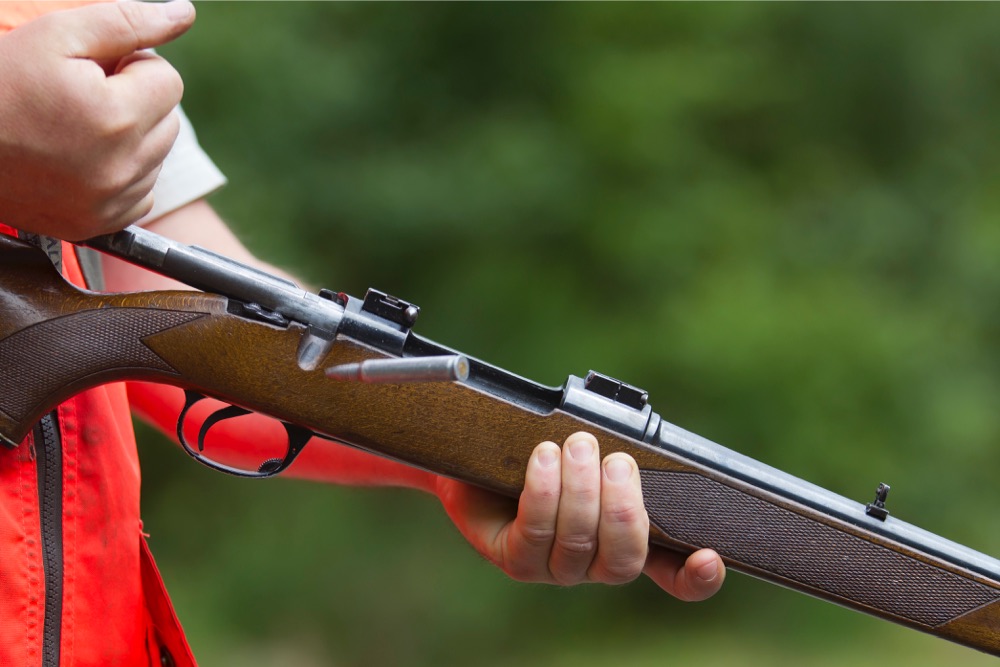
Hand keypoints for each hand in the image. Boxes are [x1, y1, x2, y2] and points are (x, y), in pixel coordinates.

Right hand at [0, 1, 195, 239]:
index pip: (168, 80)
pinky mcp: (100, 224)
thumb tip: (183, 15)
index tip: (93, 69)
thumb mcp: (55, 35)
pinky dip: (120, 173)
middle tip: (80, 96)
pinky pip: (140, 193)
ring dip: (129, 136)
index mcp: (116, 117)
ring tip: (74, 126)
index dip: (131, 66)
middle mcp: (121, 167)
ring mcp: (111, 202)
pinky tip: (79, 158)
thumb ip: (125, 21)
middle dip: (134, 101)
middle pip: (167, 120)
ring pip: (156, 156)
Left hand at [437, 432, 724, 599]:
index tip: (709, 556)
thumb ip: (618, 453)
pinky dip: (544, 491)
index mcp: (625, 540)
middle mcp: (595, 564)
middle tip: (616, 459)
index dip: (695, 576)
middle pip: (626, 556)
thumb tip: (637, 444)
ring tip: (577, 445)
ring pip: (580, 541)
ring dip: (581, 489)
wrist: (473, 458)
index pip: (671, 572)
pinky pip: (537, 533)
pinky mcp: (517, 561)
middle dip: (624, 505)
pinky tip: (543, 458)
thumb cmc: (540, 450)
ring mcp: (556, 568)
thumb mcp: (586, 449)